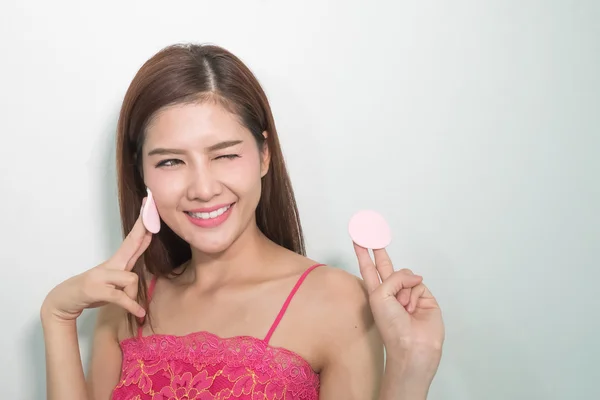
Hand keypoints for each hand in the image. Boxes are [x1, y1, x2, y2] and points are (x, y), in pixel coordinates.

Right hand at [41, 200, 152, 322]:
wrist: (65, 300)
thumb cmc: (94, 289)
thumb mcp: (115, 278)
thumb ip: (131, 266)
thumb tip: (146, 251)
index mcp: (117, 261)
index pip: (133, 239)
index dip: (143, 224)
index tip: (149, 207)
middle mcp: (110, 264)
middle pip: (131, 242)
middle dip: (142, 227)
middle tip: (150, 210)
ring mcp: (101, 276)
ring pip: (131, 279)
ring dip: (133, 297)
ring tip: (132, 308)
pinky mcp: (97, 290)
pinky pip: (121, 297)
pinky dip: (131, 306)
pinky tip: (139, 313)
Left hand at [354, 243, 443, 370]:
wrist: (413, 346)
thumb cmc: (391, 327)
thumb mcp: (380, 297)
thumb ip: (393, 278)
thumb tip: (414, 278)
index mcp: (376, 293)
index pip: (369, 269)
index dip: (364, 254)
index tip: (359, 240)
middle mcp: (392, 292)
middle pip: (386, 266)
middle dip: (380, 251)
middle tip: (373, 234)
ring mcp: (408, 294)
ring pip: (406, 276)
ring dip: (404, 290)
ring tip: (404, 308)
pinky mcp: (425, 297)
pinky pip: (419, 284)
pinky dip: (415, 295)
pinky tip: (414, 309)